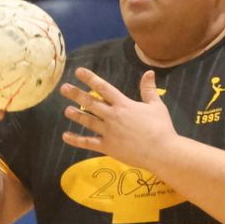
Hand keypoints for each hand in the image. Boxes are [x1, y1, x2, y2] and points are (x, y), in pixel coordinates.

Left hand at [60, 67, 174, 167]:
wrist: (161, 151)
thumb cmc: (161, 127)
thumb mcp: (156, 105)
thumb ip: (149, 89)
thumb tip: (149, 72)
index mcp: (123, 104)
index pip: (103, 88)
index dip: (90, 78)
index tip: (78, 71)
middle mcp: (112, 116)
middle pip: (90, 103)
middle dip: (76, 94)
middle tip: (63, 88)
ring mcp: (108, 132)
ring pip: (88, 121)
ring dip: (76, 115)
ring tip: (66, 110)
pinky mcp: (107, 147)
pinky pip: (88, 143)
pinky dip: (76, 140)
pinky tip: (66, 136)